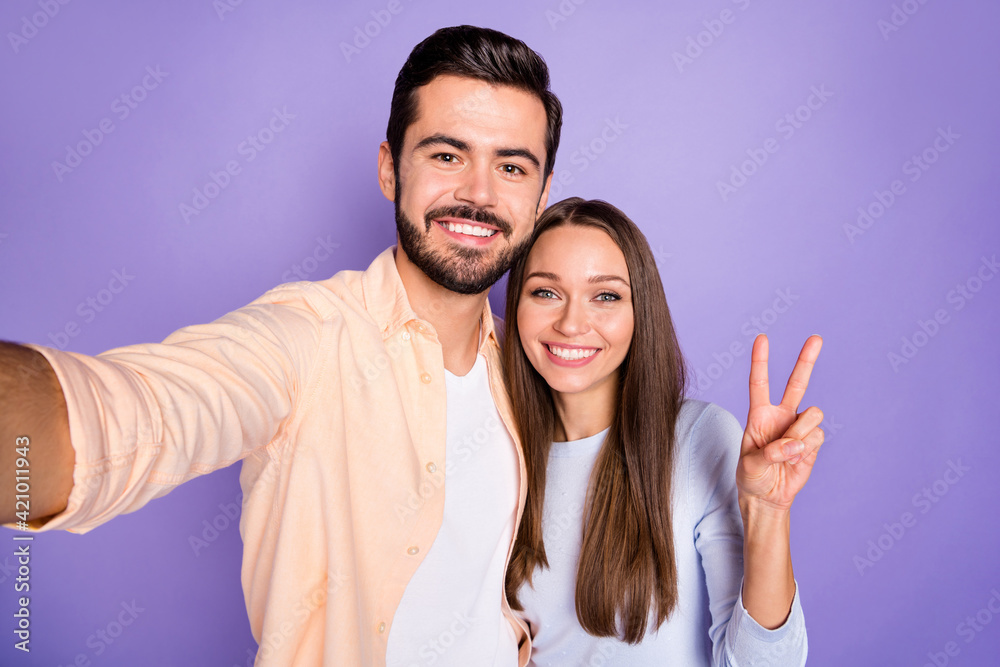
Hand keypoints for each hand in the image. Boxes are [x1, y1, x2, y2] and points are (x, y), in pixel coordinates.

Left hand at [736, 334, 823, 511]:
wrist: (768, 497)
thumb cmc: (752, 477)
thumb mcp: (750, 465)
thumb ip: (770, 453)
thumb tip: (794, 445)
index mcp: (759, 415)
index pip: (759, 383)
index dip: (760, 361)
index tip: (762, 338)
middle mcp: (782, 416)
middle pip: (797, 383)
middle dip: (807, 360)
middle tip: (817, 338)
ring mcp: (799, 428)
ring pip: (812, 415)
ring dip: (800, 434)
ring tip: (787, 454)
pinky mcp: (813, 442)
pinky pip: (817, 436)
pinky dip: (806, 449)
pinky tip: (796, 461)